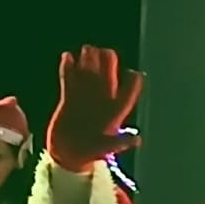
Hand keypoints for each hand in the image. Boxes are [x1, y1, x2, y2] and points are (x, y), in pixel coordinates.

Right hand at [49, 46, 142, 173]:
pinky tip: (68, 57)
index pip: (127, 94)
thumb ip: (120, 143)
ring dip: (89, 63)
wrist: (67, 154)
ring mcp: (85, 99)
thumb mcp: (106, 149)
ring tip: (88, 49)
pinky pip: (69, 80)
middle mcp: (101, 103)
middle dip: (108, 66)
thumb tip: (137, 140)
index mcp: (114, 113)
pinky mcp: (69, 98)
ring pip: (89, 76)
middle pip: (107, 79)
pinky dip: (68, 69)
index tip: (134, 74)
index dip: (132, 84)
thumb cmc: (89, 153)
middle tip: (106, 52)